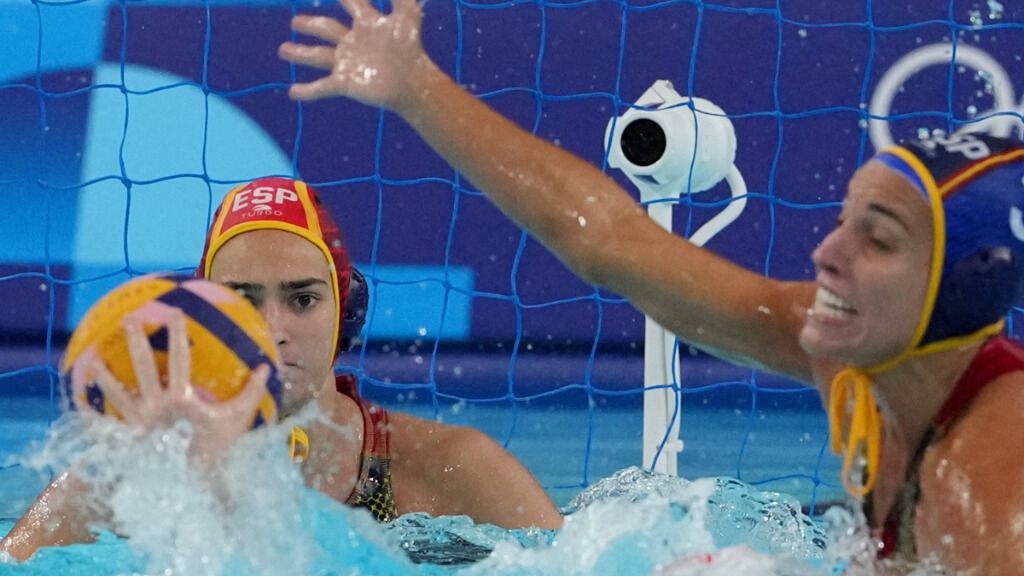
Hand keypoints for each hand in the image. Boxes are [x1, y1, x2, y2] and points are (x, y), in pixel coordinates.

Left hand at [75, 309, 273, 465]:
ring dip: (107, 372)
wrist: (194, 481)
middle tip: (131, 318)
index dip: (177, 336)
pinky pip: (114, 415)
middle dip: (137, 342)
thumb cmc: (216, 447)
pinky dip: (100, 402)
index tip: (176, 313)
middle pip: (144, 368)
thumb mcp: (237, 418)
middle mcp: (158, 406)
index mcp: (183, 399)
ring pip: (121, 390)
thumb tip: (265, 367)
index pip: (180, 361)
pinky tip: (88, 389)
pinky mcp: (132, 434)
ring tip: (95, 353)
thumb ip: (251, 392)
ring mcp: (142, 421)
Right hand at [278, 0, 429, 110]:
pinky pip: (322, 86)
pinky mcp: (345, 82)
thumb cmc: (412, 50)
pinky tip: (292, 92)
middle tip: (294, 22)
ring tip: (283, 50)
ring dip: (300, 53)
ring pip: (318, 55)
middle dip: (310, 25)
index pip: (352, 4)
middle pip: (326, 29)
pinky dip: (307, 90)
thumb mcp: (408, 16)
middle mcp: (354, 41)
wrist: (412, 83)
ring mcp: (348, 62)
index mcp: (367, 24)